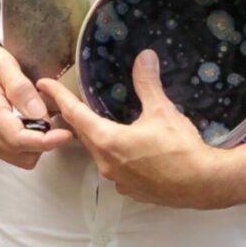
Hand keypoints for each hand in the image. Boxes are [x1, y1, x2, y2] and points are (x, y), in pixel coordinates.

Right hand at [0, 42, 74, 168]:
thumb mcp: (2, 62)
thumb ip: (20, 87)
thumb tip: (39, 113)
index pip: (18, 139)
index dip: (46, 140)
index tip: (66, 133)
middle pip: (21, 153)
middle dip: (45, 142)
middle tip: (58, 119)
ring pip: (18, 158)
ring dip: (37, 145)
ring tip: (44, 119)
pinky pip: (11, 155)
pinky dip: (26, 145)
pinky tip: (30, 123)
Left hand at [38, 49, 227, 207]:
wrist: (202, 184)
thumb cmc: (180, 148)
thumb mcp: (162, 110)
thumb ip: (147, 83)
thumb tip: (144, 56)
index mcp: (108, 141)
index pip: (75, 114)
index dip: (59, 97)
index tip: (43, 84)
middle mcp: (106, 163)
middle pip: (83, 134)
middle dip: (73, 116)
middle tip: (63, 100)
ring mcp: (117, 180)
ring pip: (98, 151)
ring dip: (94, 135)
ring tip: (94, 119)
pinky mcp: (131, 189)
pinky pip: (114, 165)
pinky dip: (112, 151)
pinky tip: (124, 144)